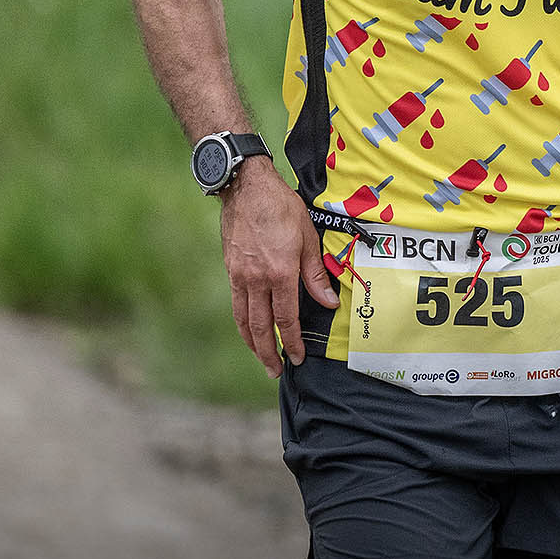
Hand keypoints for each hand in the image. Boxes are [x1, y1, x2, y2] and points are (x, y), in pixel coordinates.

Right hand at [219, 160, 337, 376]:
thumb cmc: (282, 208)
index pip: (286, 318)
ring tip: (261, 358)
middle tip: (276, 370)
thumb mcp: (308, 237)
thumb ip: (316, 274)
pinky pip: (236, 304)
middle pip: (261, 326)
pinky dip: (242, 322)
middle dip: (268, 352)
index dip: (291, 341)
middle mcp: (257, 279)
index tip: (296, 358)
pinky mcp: (231, 270)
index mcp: (280, 272)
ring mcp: (240, 275)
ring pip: (244, 319)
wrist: (247, 188)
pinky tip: (248, 329)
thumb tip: (328, 302)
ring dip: (252, 343)